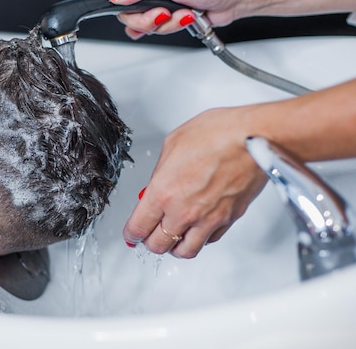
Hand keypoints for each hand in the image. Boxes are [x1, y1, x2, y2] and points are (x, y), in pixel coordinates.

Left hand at [124, 107, 267, 257]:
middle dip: (149, 242)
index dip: (131, 233)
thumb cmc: (217, 134)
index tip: (131, 233)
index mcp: (163, 193)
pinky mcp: (229, 219)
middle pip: (158, 245)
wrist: (253, 138)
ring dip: (174, 247)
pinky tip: (197, 229)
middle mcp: (184, 212)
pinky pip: (209, 241)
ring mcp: (208, 219)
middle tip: (148, 235)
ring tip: (172, 238)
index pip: (138, 227)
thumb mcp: (173, 144)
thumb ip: (161, 171)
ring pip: (185, 251)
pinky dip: (200, 239)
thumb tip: (158, 183)